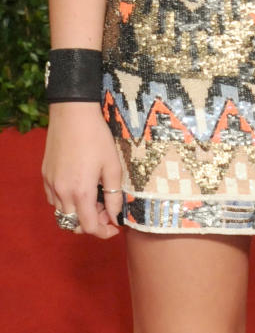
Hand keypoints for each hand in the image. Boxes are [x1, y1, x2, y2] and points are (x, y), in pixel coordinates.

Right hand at [42, 103, 123, 238]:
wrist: (72, 114)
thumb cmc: (96, 136)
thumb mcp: (112, 164)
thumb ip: (114, 193)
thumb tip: (116, 215)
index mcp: (80, 191)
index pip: (88, 226)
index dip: (102, 232)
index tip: (114, 227)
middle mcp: (62, 192)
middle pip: (72, 224)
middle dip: (91, 223)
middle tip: (107, 209)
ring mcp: (50, 184)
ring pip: (61, 213)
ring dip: (78, 213)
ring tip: (95, 197)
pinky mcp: (45, 176)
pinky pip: (54, 199)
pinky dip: (66, 202)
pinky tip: (80, 187)